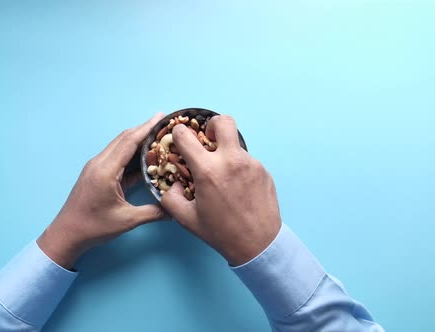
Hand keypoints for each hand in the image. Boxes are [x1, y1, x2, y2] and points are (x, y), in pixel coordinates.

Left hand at [37, 113, 165, 268]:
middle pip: (124, 138)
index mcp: (106, 170)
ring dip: (137, 140)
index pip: (129, 141)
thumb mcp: (127, 220)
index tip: (161, 116)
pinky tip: (145, 157)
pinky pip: (116, 157)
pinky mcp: (96, 173)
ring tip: (157, 137)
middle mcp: (99, 163)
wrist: (67, 234)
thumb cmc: (93, 227)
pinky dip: (131, 153)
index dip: (146, 127)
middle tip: (164, 124)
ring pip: (119, 146)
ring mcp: (96, 167)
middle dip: (144, 129)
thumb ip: (153, 212)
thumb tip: (174, 209)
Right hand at [161, 115, 281, 265]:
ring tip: (223, 175)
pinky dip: (238, 167)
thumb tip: (173, 184)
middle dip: (212, 125)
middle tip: (209, 140)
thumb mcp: (186, 218)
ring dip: (226, 152)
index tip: (179, 140)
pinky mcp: (263, 171)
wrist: (258, 244)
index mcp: (208, 171)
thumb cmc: (221, 233)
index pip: (186, 135)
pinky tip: (237, 187)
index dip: (178, 134)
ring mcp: (251, 164)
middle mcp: (231, 161)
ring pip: (235, 143)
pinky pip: (247, 160)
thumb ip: (170, 197)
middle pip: (223, 121)